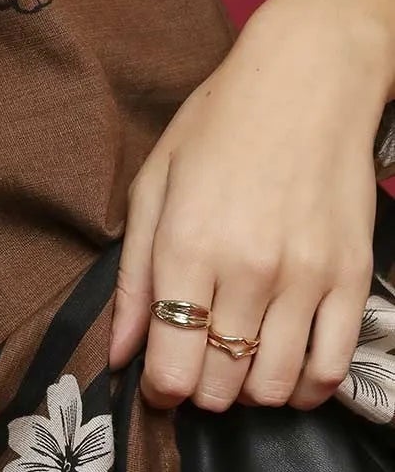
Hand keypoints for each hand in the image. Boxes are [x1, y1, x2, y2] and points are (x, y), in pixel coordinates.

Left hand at [108, 0, 388, 411]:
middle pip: (221, 383)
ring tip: (237, 360)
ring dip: (249, 390)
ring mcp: (307, 276)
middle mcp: (249, 269)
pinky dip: (305, 386)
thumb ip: (134, 276)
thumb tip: (121, 353)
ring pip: (275, 386)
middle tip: (196, 363)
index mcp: (189, 244)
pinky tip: (286, 368)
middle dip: (200, 388)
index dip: (160, 389)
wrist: (307, 80)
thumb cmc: (219, 126)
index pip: (172, 364)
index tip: (158, 379)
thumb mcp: (155, 185)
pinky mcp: (351, 276)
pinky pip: (330, 368)